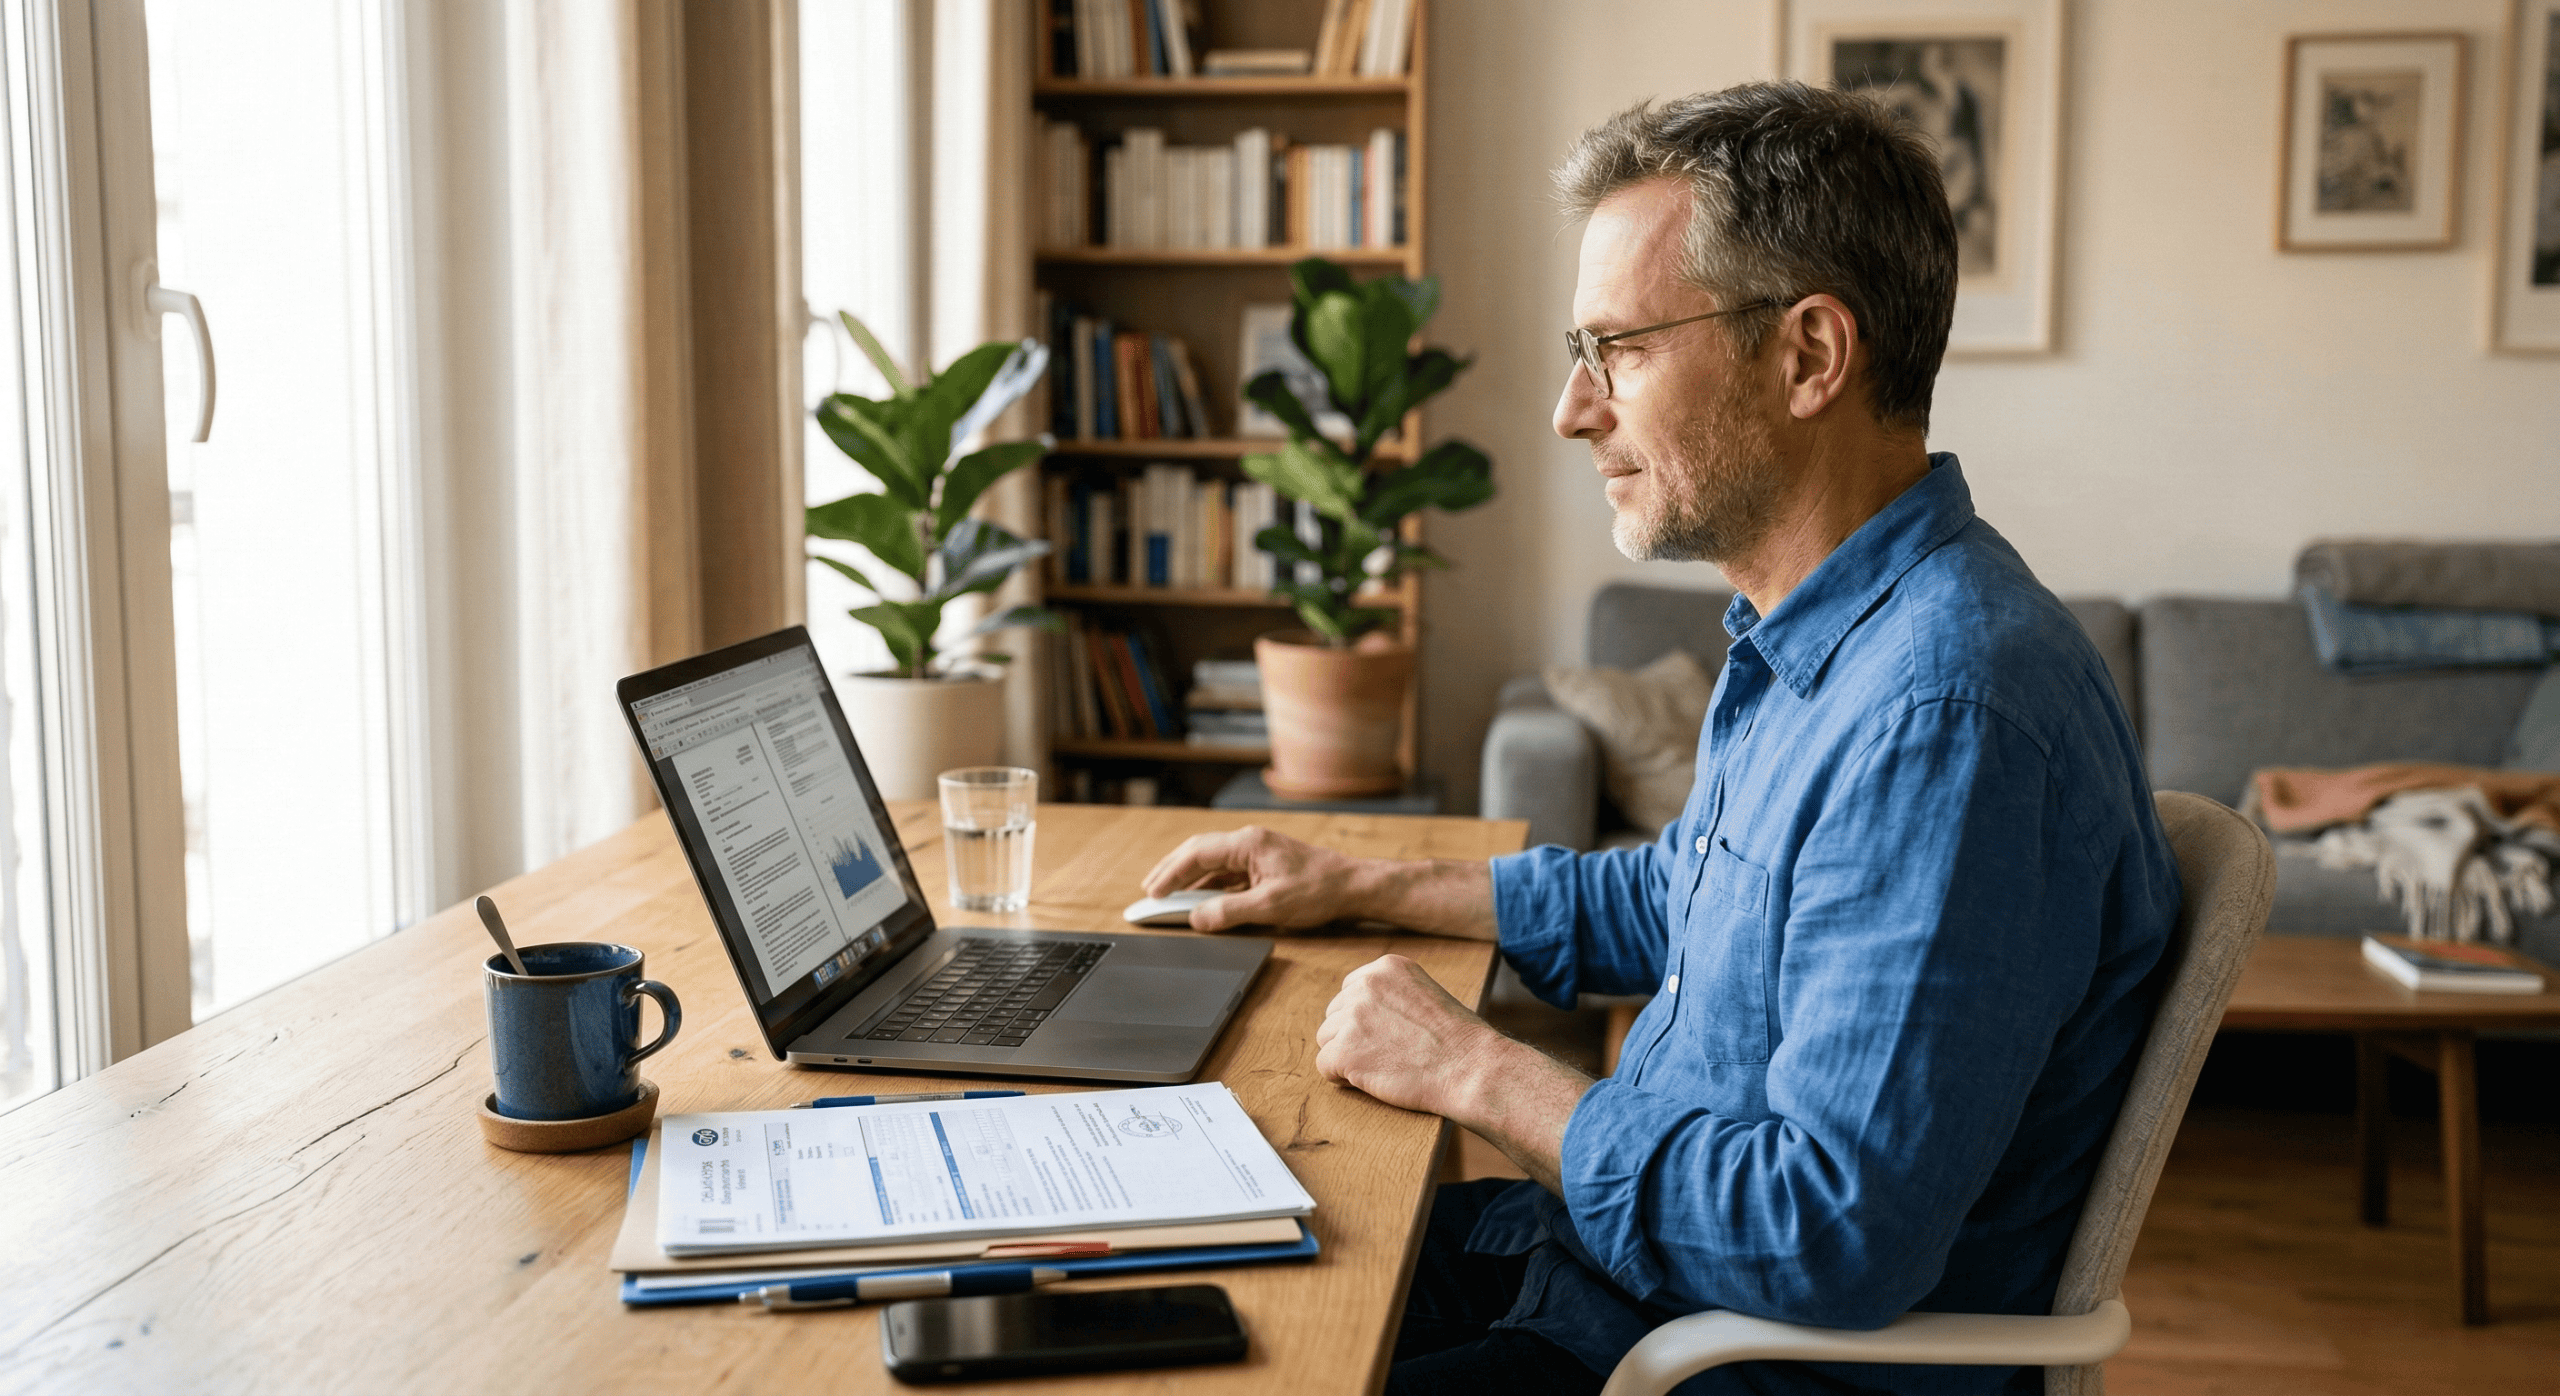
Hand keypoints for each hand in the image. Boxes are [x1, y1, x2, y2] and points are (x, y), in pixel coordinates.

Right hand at [1141, 825, 1363, 930]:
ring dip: (1188, 877)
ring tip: (1166, 893)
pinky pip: (1226, 872)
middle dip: (1171, 871)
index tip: (1153, 893)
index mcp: (1248, 844)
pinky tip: (1199, 898)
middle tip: (1149, 891)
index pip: (1197, 854)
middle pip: (1198, 852)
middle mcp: (1249, 842)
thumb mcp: (1270, 906)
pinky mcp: (1263, 865)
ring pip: (1211, 861)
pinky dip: (1207, 884)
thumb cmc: (1318, 891)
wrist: (1353, 886)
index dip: (1170, 874)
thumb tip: (1197, 918)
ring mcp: (1256, 852)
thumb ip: (1229, 912)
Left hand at [1312, 954, 1503, 1117]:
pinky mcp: (1345, 1051)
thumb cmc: (1457, 1040)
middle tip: (1387, 1053)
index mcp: (1387, 967)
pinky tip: (1370, 1079)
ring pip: (1327, 1039)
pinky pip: (1324, 1065)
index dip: (1364, 1017)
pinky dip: (1341, 1077)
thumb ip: (1391, 995)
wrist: (1469, 1068)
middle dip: (1353, 1036)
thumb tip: (1360, 1014)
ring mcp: (1353, 1017)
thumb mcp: (1425, 994)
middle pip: (1335, 1014)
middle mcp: (1366, 985)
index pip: (1350, 990)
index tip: (1386, 1033)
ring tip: (1382, 1066)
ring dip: (1347, 1055)